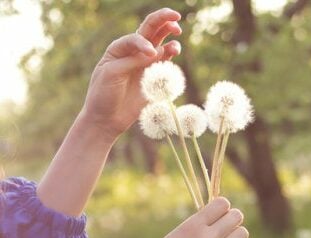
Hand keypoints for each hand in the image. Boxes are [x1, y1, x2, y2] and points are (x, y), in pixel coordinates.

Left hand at [82, 8, 181, 140]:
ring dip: (170, 36)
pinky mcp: (155, 77)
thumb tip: (156, 51)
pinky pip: (166, 61)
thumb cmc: (103, 94)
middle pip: (150, 30)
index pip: (136, 37)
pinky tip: (175, 50)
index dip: (144, 42)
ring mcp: (145, 64)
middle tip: (175, 16)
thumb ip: (132, 61)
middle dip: (163, 20)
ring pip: (161, 43)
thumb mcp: (112, 74)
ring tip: (177, 34)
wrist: (107, 119)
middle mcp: (134, 52)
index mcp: (119, 48)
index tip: (150, 54)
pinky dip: (172, 54)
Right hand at [134, 198, 250, 237]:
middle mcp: (207, 237)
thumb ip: (196, 226)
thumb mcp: (175, 236)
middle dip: (232, 219)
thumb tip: (214, 218)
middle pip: (236, 216)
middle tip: (225, 227)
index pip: (222, 203)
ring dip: (237, 235)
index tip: (218, 214)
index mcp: (193, 226)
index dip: (223, 207)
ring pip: (243, 233)